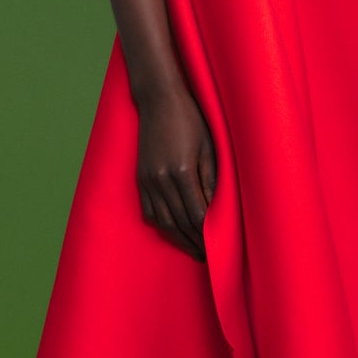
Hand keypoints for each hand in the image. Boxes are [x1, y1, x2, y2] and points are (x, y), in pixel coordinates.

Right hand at [136, 82, 216, 259]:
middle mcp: (161, 179)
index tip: (218, 247)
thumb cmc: (191, 119)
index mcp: (182, 171)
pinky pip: (148, 210)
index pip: (196, 215)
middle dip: (195, 243)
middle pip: (179, 223)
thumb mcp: (210, 146)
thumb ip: (213, 180)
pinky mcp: (140, 177)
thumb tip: (218, 210)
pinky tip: (172, 231)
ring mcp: (147, 179)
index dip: (207, 235)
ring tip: (193, 250)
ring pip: (162, 221)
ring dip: (178, 239)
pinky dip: (160, 225)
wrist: (158, 99)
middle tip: (209, 257)